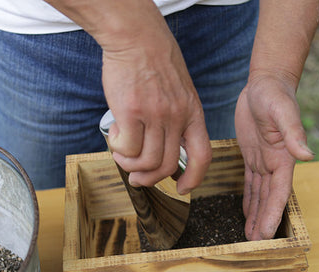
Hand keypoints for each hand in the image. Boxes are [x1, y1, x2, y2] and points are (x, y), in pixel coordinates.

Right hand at [100, 5, 211, 194]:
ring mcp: (155, 115)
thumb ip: (178, 117)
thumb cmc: (155, 61)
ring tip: (122, 153)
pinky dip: (119, 149)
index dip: (194, 178)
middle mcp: (177, 116)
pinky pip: (127, 148)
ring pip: (146, 161)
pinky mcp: (131, 110)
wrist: (136, 36)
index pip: (202, 156)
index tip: (182, 188)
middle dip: (149, 178)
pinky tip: (116, 137)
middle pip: (167, 165)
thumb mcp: (180, 91)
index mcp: (193, 112)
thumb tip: (164, 146)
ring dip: (130, 164)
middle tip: (136, 177)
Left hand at [235, 74, 313, 239]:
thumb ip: (293, 133)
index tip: (267, 234)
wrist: (266, 82)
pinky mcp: (253, 156)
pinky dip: (249, 200)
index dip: (272, 214)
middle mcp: (276, 164)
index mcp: (284, 158)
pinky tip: (246, 214)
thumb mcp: (282, 111)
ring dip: (256, 215)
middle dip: (264, 221)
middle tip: (255, 244)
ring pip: (260, 195)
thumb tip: (307, 155)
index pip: (279, 192)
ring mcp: (265, 161)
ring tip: (250, 237)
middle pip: (269, 199)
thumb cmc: (275, 94)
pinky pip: (251, 183)